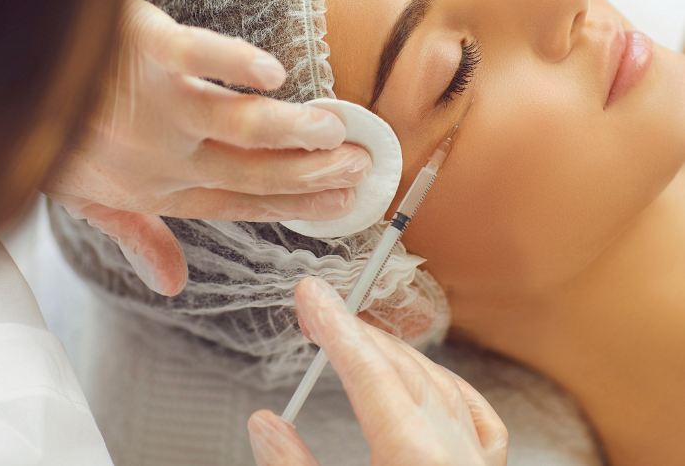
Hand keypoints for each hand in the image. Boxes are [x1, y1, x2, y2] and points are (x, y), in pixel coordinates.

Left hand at [45, 0, 371, 295]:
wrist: (13, 89)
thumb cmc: (55, 140)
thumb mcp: (96, 203)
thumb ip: (140, 239)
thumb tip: (172, 283)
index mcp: (163, 188)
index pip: (245, 204)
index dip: (297, 207)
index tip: (341, 203)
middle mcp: (168, 157)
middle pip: (256, 171)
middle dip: (313, 172)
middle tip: (360, 165)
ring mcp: (160, 107)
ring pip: (240, 125)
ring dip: (292, 131)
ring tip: (336, 130)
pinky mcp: (148, 51)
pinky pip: (199, 58)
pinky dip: (236, 65)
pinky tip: (274, 75)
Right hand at [247, 277, 507, 465]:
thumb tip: (265, 423)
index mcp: (415, 463)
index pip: (369, 375)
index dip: (336, 327)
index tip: (312, 292)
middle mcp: (455, 457)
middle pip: (402, 372)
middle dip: (356, 334)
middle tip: (318, 311)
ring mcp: (477, 464)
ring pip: (439, 387)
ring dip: (395, 356)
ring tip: (356, 341)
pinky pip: (475, 416)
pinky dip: (445, 388)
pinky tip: (427, 379)